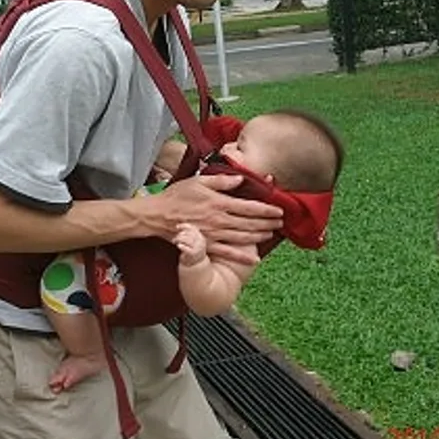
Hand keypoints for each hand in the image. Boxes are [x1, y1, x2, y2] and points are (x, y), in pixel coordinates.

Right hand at [151, 174, 281, 264]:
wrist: (157, 216)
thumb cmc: (177, 196)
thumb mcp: (199, 181)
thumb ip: (221, 181)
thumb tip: (240, 179)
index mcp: (219, 203)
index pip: (249, 207)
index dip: (266, 209)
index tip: (279, 210)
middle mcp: (219, 220)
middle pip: (249, 223)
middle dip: (267, 223)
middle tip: (280, 222)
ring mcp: (214, 234)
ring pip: (242, 237)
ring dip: (259, 236)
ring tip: (270, 234)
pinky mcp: (206, 245)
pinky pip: (227, 252)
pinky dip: (242, 256)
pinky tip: (254, 258)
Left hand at [174, 222, 207, 265]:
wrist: (196, 265)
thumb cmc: (192, 251)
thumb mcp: (193, 242)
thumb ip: (188, 235)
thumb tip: (178, 226)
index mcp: (201, 237)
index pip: (193, 228)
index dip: (184, 226)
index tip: (177, 227)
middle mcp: (201, 241)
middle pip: (188, 233)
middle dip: (179, 235)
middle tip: (174, 239)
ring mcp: (198, 248)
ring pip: (187, 239)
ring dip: (178, 239)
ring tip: (174, 242)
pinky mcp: (193, 254)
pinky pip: (187, 248)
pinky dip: (182, 246)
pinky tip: (178, 246)